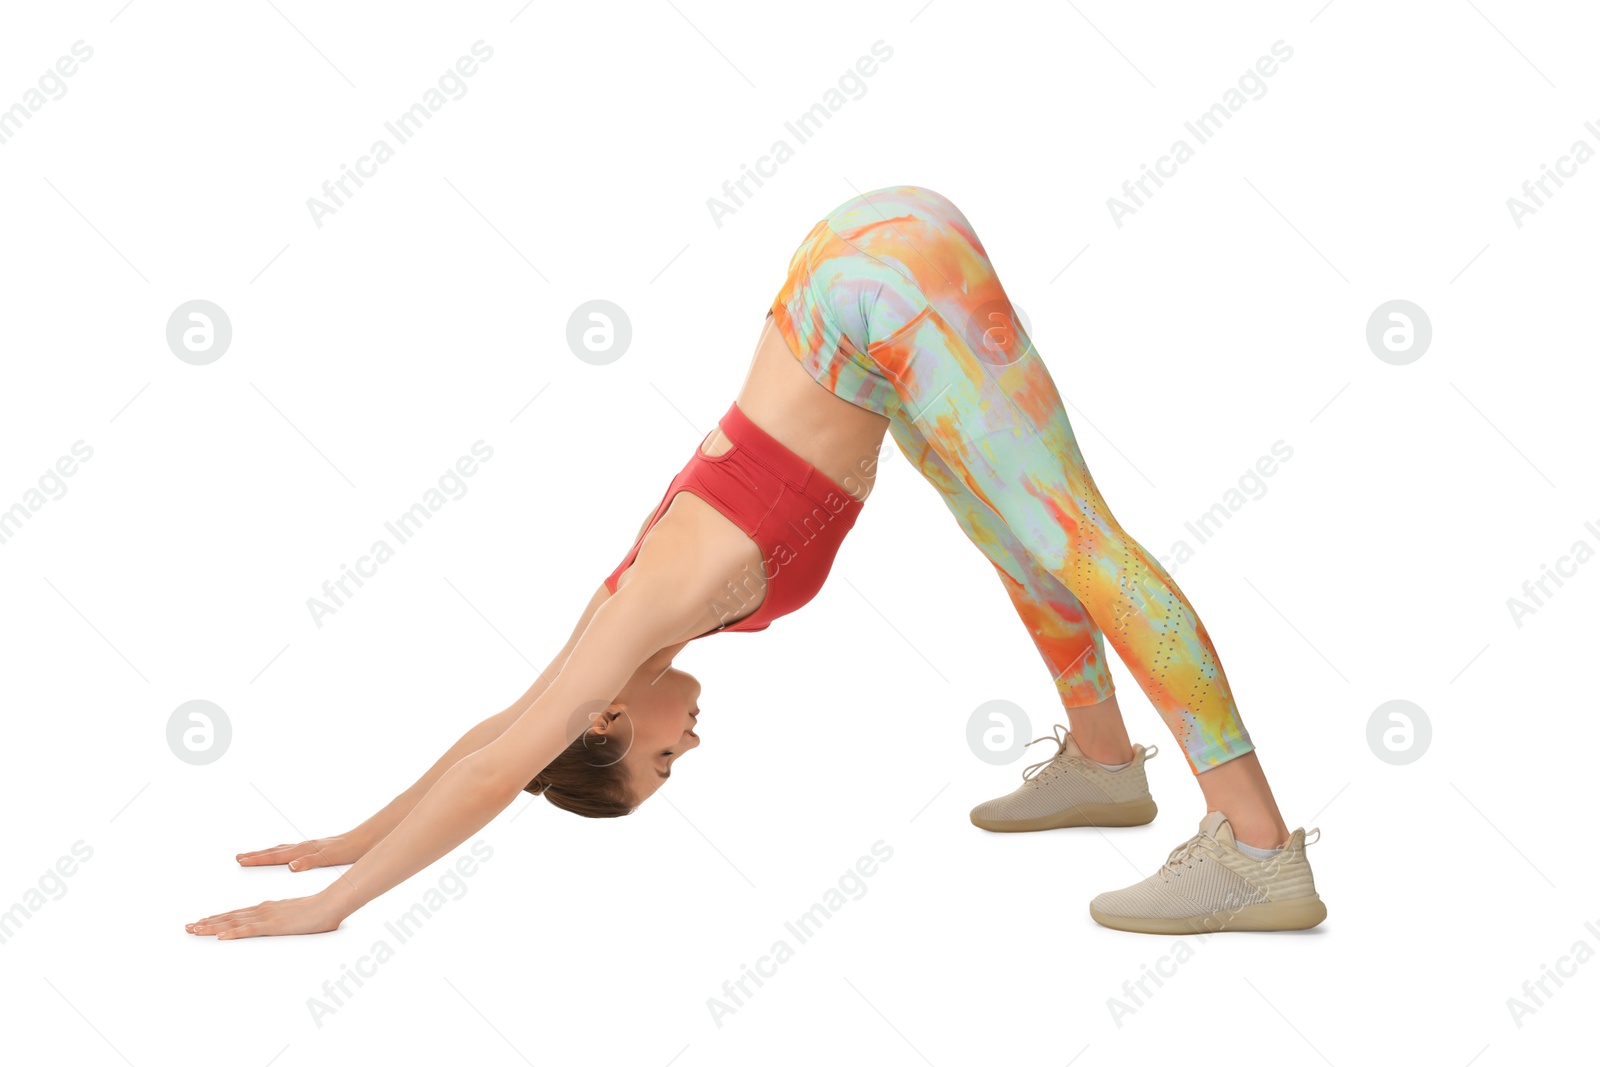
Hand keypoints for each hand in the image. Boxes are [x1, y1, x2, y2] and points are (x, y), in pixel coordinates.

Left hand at [186, 892, 344, 938]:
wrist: (331, 904)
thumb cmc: (318, 911)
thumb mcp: (296, 916)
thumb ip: (285, 920)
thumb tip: (279, 926)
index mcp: (267, 908)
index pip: (237, 914)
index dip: (218, 918)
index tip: (202, 921)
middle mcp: (262, 910)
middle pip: (230, 916)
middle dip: (207, 922)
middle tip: (189, 927)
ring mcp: (267, 917)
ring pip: (233, 922)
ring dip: (212, 926)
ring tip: (195, 930)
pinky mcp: (273, 925)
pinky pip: (248, 930)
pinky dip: (232, 932)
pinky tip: (220, 936)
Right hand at [235, 835, 365, 871]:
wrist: (361, 841)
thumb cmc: (345, 851)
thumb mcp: (327, 858)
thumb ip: (308, 862)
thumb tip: (289, 866)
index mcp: (302, 851)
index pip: (275, 856)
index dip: (257, 859)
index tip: (241, 860)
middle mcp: (302, 847)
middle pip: (274, 851)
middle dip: (255, 855)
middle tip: (238, 858)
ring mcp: (307, 847)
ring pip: (280, 850)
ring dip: (265, 853)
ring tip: (250, 855)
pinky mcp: (312, 849)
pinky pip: (289, 851)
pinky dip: (278, 853)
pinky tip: (279, 857)